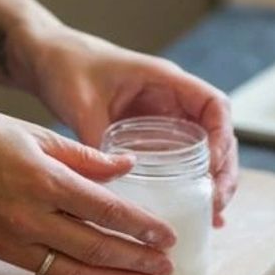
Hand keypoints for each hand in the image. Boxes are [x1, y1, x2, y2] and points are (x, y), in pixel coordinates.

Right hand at [0, 106, 175, 274]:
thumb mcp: (36, 134)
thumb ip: (85, 156)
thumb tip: (128, 165)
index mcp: (45, 180)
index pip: (107, 210)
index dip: (141, 226)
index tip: (168, 235)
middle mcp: (32, 216)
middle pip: (97, 246)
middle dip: (137, 259)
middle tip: (167, 265)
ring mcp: (14, 239)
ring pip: (76, 270)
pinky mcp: (1, 251)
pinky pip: (49, 273)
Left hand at [25, 30, 238, 226]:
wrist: (50, 60)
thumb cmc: (68, 67)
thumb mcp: (81, 102)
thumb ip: (96, 137)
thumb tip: (107, 183)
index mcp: (165, 80)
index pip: (213, 104)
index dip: (221, 136)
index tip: (211, 167)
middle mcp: (173, 99)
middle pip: (218, 133)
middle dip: (224, 168)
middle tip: (217, 202)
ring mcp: (166, 118)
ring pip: (206, 149)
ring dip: (214, 180)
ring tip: (213, 214)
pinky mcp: (153, 136)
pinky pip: (183, 160)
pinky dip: (193, 184)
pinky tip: (199, 213)